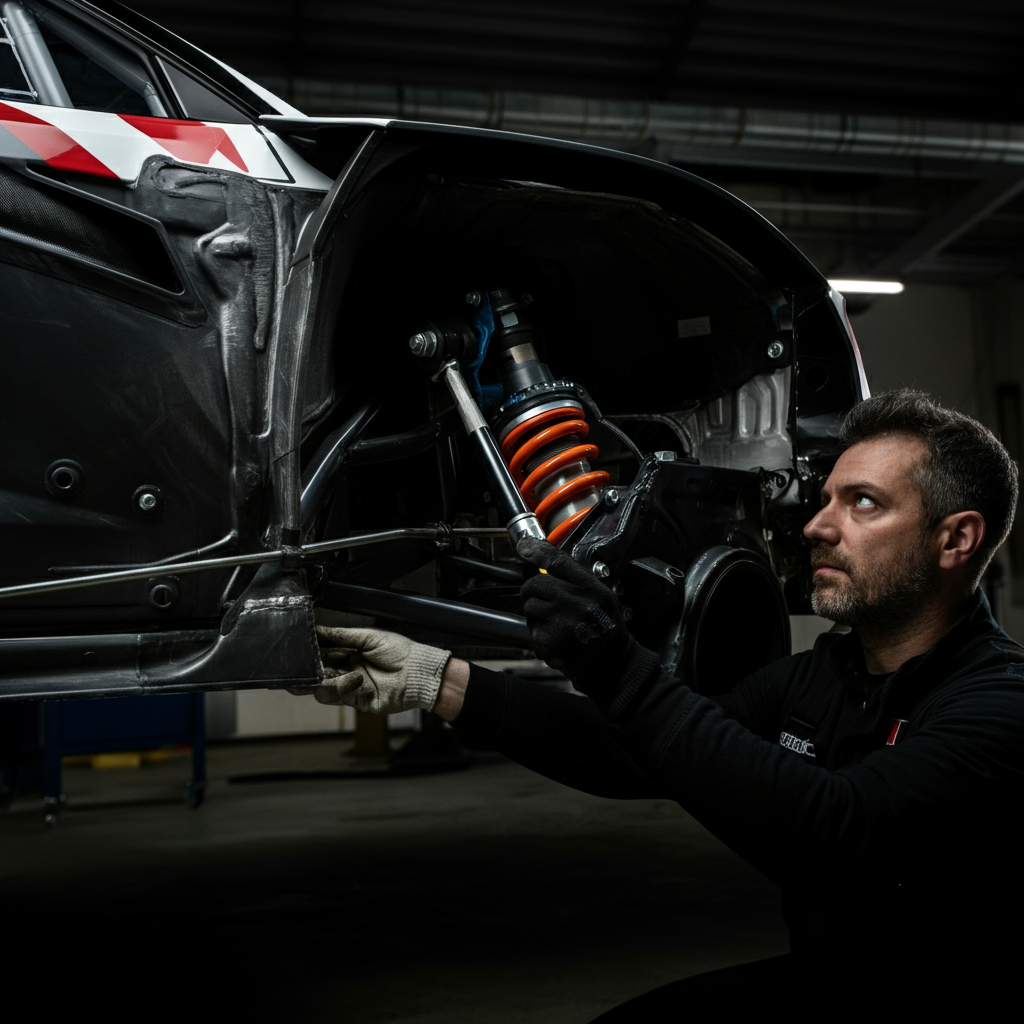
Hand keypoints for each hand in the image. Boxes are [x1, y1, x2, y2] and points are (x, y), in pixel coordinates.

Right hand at [289, 626, 450, 714]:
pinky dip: (342, 687)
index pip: (322, 653)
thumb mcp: (368, 637)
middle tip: (293, 670)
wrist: (419, 672)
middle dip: (303, 673)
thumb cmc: (400, 651)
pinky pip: (338, 697)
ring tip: (326, 672)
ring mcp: (351, 687)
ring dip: (321, 680)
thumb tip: (317, 628)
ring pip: (322, 688)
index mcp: (349, 653)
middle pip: (316, 675)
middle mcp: (347, 670)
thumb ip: (341, 635)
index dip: (309, 653)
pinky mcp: (357, 702)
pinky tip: (355, 678)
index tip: (296, 648)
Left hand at [517, 538, 635, 690]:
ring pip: (530, 609)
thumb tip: (547, 565)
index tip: (524, 546)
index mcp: (590, 588)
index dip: (537, 551)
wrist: (612, 664)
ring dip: (537, 617)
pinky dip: (541, 637)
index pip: (558, 562)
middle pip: (534, 585)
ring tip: (559, 626)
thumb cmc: (605, 628)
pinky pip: (532, 632)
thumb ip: (576, 580)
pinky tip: (559, 641)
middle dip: (535, 594)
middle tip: (550, 605)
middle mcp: (575, 602)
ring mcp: (560, 622)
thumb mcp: (601, 595)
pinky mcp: (548, 641)